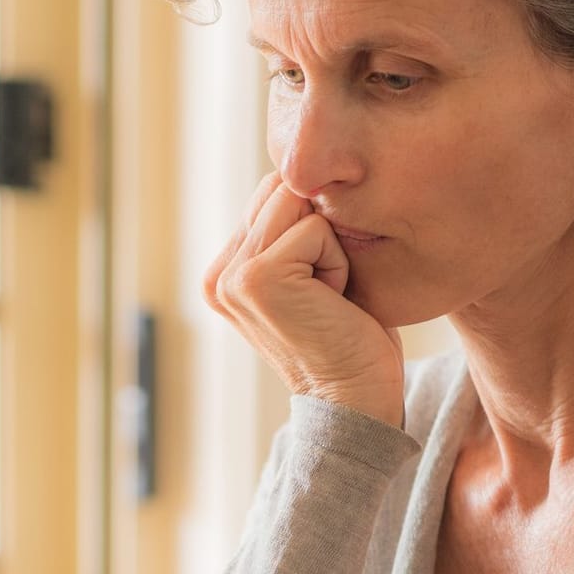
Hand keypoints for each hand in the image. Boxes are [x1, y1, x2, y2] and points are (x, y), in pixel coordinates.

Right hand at [204, 172, 405, 426]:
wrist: (355, 400)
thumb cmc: (348, 339)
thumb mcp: (310, 276)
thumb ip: (289, 233)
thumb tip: (299, 173)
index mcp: (223, 274)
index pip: (270, 196)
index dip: (313, 228)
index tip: (318, 288)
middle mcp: (218, 275)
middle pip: (280, 191)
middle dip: (319, 231)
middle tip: (325, 292)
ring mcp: (232, 276)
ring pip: (297, 204)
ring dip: (329, 245)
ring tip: (328, 294)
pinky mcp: (256, 277)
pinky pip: (315, 228)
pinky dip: (339, 262)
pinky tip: (332, 302)